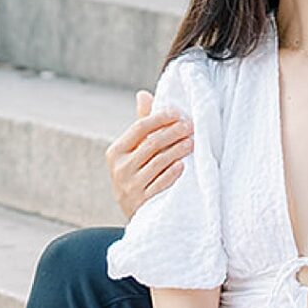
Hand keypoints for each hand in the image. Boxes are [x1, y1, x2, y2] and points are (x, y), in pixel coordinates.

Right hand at [106, 89, 193, 219]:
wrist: (134, 213)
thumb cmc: (136, 174)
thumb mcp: (133, 151)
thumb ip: (141, 125)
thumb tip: (143, 94)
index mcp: (115, 152)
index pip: (139, 127)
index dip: (160, 118)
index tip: (178, 113)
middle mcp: (120, 169)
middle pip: (151, 143)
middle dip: (173, 132)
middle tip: (190, 126)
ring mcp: (129, 187)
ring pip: (158, 162)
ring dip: (177, 150)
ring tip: (192, 142)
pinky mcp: (141, 202)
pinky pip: (160, 184)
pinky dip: (172, 173)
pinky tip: (183, 164)